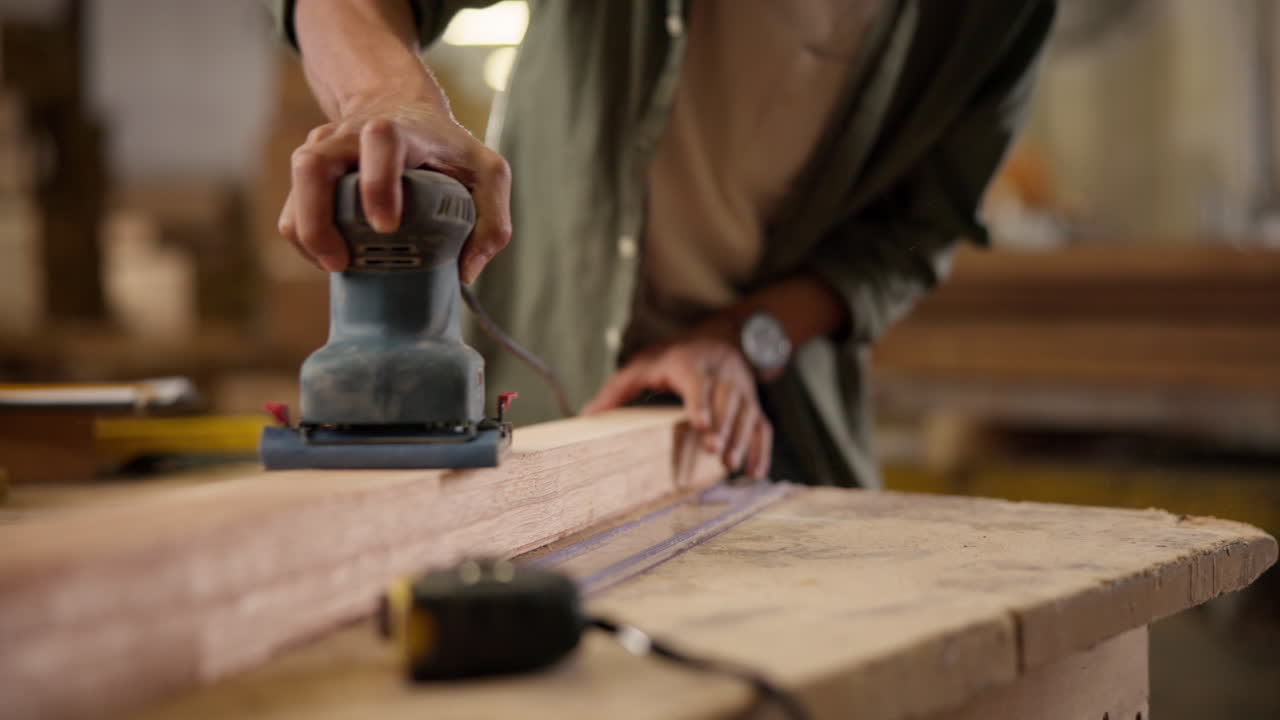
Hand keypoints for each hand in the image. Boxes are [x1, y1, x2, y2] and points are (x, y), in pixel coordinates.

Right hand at [279, 97, 511, 280]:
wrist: (399, 106)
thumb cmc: (446, 146)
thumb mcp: (487, 172)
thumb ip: (493, 219)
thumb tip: (466, 271)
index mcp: (398, 130)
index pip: (380, 142)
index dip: (378, 183)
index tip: (387, 226)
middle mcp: (351, 135)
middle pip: (313, 163)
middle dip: (319, 217)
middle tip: (341, 261)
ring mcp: (324, 149)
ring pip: (296, 184)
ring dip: (305, 230)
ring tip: (334, 265)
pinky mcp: (309, 170)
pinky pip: (291, 204)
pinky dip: (302, 236)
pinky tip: (327, 259)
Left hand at [582, 338, 772, 478]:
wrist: (717, 338)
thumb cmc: (671, 358)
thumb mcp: (641, 366)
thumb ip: (616, 390)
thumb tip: (586, 417)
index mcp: (689, 361)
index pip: (697, 380)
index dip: (700, 402)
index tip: (700, 426)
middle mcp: (720, 371)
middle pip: (727, 397)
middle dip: (723, 425)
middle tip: (714, 451)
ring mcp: (741, 386)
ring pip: (748, 410)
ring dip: (741, 439)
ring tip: (729, 464)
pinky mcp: (753, 401)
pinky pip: (762, 423)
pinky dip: (761, 448)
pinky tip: (755, 472)